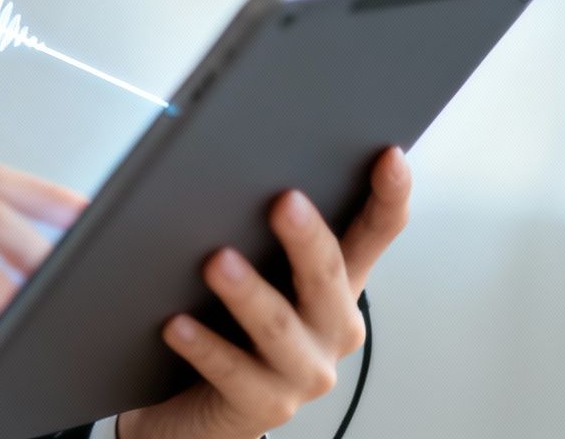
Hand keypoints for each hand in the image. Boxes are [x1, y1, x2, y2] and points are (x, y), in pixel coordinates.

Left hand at [116, 146, 413, 438]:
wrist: (200, 408)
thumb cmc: (228, 327)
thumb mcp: (253, 272)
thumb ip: (248, 227)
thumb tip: (218, 166)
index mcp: (335, 287)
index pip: (374, 235)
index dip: (388, 197)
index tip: (388, 157)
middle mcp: (330, 329)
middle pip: (327, 276)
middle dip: (307, 239)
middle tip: (283, 202)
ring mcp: (302, 371)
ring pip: (278, 327)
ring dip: (249, 292)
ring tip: (217, 262)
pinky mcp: (264, 406)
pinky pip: (232, 372)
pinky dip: (204, 346)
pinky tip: (176, 324)